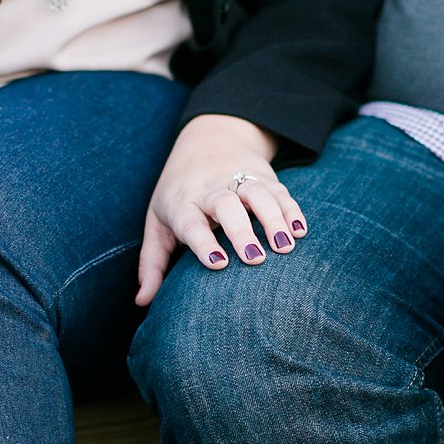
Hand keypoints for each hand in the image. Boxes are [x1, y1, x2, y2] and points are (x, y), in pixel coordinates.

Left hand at [136, 115, 301, 304]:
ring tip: (286, 246)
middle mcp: (209, 189)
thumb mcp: (157, 223)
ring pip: (257, 194)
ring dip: (273, 219)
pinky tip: (300, 231)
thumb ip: (152, 263)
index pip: (191, 222)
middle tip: (255, 258)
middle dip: (241, 231)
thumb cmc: (177, 195)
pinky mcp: (263, 176)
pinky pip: (280, 191)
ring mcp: (238, 179)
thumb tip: (142, 301)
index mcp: (181, 203)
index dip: (203, 242)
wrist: (206, 142)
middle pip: (225, 205)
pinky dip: (291, 209)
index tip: (218, 264)